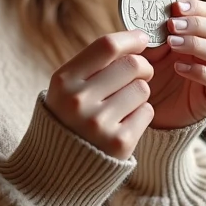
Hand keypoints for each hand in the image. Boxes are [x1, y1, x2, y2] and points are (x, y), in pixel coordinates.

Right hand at [45, 30, 155, 160]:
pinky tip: (125, 122)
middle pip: (132, 65)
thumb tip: (137, 38)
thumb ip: (95, 63)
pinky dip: (141, 113)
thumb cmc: (70, 115)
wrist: (59, 167)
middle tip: (140, 72)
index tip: (143, 38)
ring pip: (142, 89)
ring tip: (125, 102)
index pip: (107, 46)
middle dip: (143, 66)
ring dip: (140, 92)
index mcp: (64, 81)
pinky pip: (147, 112)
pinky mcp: (118, 143)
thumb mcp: (68, 87)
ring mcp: (99, 123)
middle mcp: (79, 101)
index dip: (130, 38)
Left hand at [141, 0, 205, 129]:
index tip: (176, 7)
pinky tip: (179, 68)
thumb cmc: (146, 77)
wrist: (147, 114)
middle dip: (198, 24)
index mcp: (194, 36)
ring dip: (198, 44)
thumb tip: (142, 14)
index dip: (196, 7)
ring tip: (173, 44)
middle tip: (172, 25)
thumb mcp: (143, 52)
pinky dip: (201, 72)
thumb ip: (147, 35)